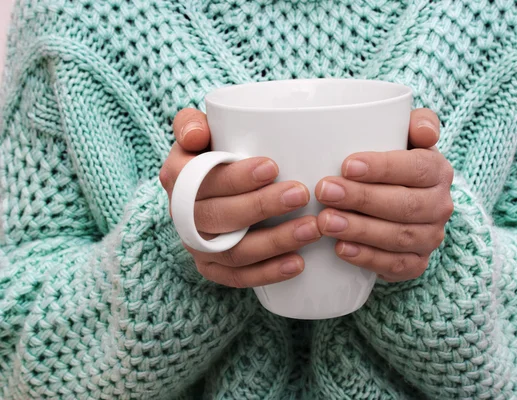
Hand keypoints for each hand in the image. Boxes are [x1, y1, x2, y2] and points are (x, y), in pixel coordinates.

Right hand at [160, 109, 320, 287]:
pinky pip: (238, 277)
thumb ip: (191, 124)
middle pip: (220, 217)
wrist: (208, 187)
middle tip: (301, 194)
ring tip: (311, 228)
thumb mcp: (197, 130)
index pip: (203, 180)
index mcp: (177, 178)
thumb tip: (196, 137)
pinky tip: (298, 263)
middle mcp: (182, 216)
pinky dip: (268, 272)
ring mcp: (197, 246)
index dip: (236, 178)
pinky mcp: (212, 268)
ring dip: (274, 242)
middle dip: (262, 206)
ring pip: (233, 251)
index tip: (273, 167)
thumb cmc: (213, 152)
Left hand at [315, 109, 453, 281]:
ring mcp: (430, 238)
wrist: (399, 202)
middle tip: (325, 191)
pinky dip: (367, 258)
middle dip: (362, 199)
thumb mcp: (405, 136)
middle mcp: (440, 206)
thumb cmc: (393, 163)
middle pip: (404, 205)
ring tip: (326, 221)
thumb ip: (418, 123)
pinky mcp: (417, 263)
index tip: (346, 165)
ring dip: (360, 230)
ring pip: (398, 237)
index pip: (416, 168)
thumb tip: (426, 131)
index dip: (383, 168)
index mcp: (438, 171)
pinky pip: (396, 266)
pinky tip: (341, 249)